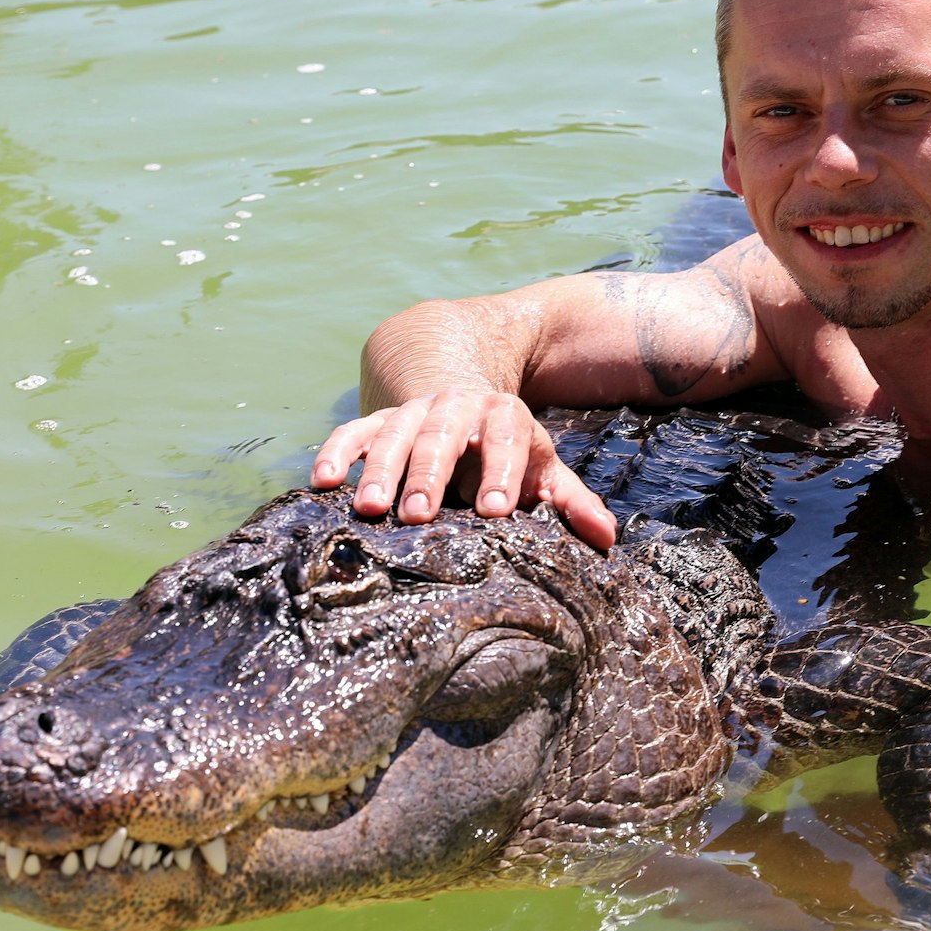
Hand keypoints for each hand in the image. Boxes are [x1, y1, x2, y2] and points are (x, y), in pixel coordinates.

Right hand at [311, 390, 616, 550]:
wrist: (464, 391)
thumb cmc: (507, 450)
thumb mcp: (541, 468)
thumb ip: (570, 501)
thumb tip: (608, 538)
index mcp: (504, 415)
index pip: (506, 435)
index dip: (501, 469)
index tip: (496, 510)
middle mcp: (456, 407)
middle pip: (443, 435)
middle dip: (431, 473)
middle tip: (420, 515)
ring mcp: (413, 411)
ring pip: (394, 434)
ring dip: (380, 470)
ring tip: (371, 509)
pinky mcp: (378, 419)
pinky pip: (353, 431)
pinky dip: (336, 453)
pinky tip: (321, 481)